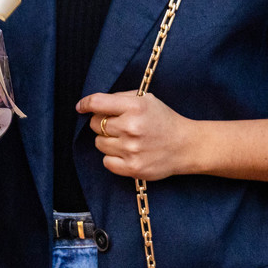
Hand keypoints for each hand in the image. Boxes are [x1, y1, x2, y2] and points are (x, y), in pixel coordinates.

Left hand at [76, 91, 199, 180]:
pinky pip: (106, 162)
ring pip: (99, 143)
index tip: (81, 107)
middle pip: (95, 124)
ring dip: (107, 141)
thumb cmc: (164, 120)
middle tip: (117, 125)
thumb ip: (121, 98)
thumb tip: (93, 104)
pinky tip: (126, 153)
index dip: (85, 104)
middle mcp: (131, 127)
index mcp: (135, 107)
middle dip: (101, 123)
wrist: (186, 146)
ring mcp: (131, 149)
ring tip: (124, 139)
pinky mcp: (133, 168)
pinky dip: (112, 158)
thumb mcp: (146, 100)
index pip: (97, 103)